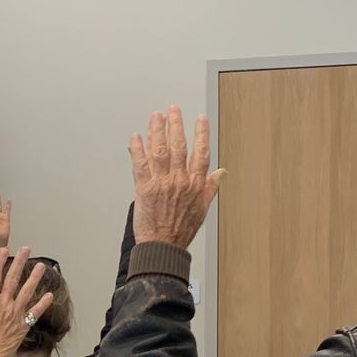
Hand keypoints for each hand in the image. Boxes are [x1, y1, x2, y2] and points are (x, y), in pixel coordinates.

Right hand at [0, 247, 53, 356]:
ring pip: (27, 292)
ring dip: (34, 278)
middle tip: (26, 249)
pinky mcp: (23, 325)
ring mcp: (14, 314)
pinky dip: (42, 304)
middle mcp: (3, 304)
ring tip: (41, 266)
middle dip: (19, 262)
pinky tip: (49, 295)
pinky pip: (35, 312)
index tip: (3, 250)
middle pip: (12, 279)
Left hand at [128, 105, 223, 247]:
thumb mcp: (202, 208)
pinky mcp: (144, 189)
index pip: (201, 152)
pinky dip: (137, 149)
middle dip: (176, 125)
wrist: (163, 246)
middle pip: (179, 146)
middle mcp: (180, 180)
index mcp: (195, 184)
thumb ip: (211, 187)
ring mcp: (162, 183)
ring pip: (160, 150)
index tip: (200, 119)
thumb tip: (221, 173)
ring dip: (157, 131)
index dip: (201, 133)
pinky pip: (140, 164)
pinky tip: (135, 137)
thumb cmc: (180, 230)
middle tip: (173, 109)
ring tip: (156, 116)